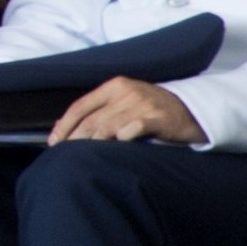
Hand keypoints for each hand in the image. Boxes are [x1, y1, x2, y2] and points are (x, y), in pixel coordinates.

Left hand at [47, 75, 203, 146]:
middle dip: (74, 139)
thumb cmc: (153, 111)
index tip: (54, 141)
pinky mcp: (157, 118)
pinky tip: (112, 151)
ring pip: (107, 127)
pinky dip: (120, 140)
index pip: (80, 106)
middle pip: (91, 119)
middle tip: (63, 155)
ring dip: (91, 144)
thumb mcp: (126, 103)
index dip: (64, 125)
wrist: (192, 111)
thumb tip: (70, 130)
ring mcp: (142, 104)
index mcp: (114, 86)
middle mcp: (126, 92)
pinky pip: (132, 130)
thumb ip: (103, 112)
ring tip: (81, 159)